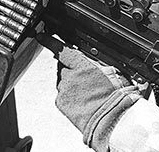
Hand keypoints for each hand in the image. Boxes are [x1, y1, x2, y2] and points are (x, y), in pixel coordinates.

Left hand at [36, 34, 139, 151]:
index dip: (50, 42)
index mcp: (83, 66)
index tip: (42, 36)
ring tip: (89, 94)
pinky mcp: (61, 103)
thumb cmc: (117, 98)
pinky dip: (69, 97)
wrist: (112, 121)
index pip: (63, 50)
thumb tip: (95, 62)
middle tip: (87, 79)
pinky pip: (62, 95)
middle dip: (71, 70)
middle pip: (64, 68)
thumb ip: (99, 65)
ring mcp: (64, 91)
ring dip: (72, 85)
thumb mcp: (114, 72)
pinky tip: (82, 102)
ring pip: (63, 82)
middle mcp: (70, 77)